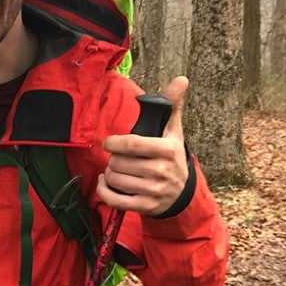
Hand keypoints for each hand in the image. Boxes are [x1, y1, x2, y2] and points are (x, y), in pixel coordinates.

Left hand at [97, 77, 188, 216]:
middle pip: (119, 162)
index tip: (109, 142)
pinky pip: (114, 199)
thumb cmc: (172, 157)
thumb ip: (172, 105)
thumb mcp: (174, 132)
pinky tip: (106, 182)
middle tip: (119, 158)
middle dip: (113, 159)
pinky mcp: (145, 206)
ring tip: (117, 169)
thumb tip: (181, 79)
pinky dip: (104, 190)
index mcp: (168, 150)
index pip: (132, 144)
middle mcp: (162, 172)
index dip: (114, 142)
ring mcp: (154, 191)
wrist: (181, 193)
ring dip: (110, 173)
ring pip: (114, 179)